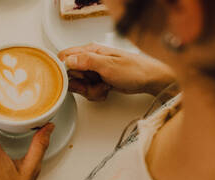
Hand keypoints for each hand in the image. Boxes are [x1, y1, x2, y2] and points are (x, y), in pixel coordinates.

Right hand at [58, 43, 175, 100]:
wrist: (149, 79)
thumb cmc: (134, 69)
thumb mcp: (109, 65)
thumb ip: (87, 61)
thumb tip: (68, 60)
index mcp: (90, 51)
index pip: (65, 57)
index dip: (65, 70)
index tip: (74, 79)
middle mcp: (90, 60)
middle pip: (70, 75)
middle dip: (80, 84)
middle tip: (92, 84)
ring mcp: (94, 71)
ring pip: (79, 85)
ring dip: (89, 90)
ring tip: (103, 86)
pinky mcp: (97, 81)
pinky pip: (88, 90)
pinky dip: (96, 93)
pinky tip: (106, 89)